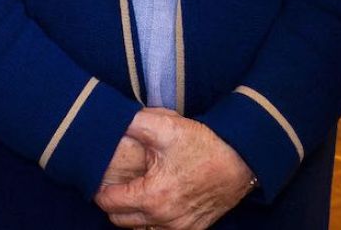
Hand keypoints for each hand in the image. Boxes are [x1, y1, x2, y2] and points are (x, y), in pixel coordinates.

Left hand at [95, 109, 255, 229]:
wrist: (240, 161)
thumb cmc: (203, 144)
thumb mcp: (166, 126)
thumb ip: (134, 123)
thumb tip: (112, 121)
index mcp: (152, 196)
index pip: (109, 204)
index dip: (100, 190)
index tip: (100, 178)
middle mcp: (163, 219)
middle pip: (120, 220)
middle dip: (113, 204)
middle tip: (116, 184)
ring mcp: (178, 228)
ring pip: (140, 229)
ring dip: (133, 214)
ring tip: (134, 193)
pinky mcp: (192, 229)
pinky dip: (152, 222)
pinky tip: (155, 202)